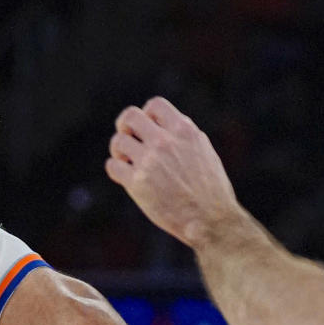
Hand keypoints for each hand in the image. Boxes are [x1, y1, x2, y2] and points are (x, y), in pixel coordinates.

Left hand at [105, 97, 239, 246]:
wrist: (210, 219)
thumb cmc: (210, 190)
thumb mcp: (203, 151)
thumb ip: (182, 137)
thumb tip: (162, 126)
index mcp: (184, 131)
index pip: (155, 104)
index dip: (146, 114)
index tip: (148, 128)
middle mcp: (165, 142)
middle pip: (130, 117)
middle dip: (124, 125)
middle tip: (127, 138)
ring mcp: (149, 161)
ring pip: (118, 141)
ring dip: (118, 151)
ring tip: (126, 162)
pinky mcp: (137, 182)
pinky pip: (113, 166)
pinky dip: (115, 169)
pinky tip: (124, 176)